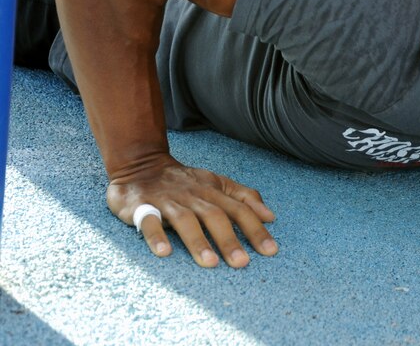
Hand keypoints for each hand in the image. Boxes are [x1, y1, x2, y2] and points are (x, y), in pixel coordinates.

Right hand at [107, 154, 277, 267]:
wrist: (140, 164)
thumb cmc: (185, 181)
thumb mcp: (217, 183)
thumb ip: (244, 197)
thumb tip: (270, 216)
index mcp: (213, 190)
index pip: (239, 208)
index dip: (255, 228)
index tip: (270, 250)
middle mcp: (193, 195)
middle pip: (214, 215)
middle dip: (229, 239)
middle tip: (242, 263)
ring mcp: (168, 201)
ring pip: (185, 220)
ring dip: (198, 241)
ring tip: (210, 263)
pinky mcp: (141, 207)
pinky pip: (148, 221)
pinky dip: (156, 236)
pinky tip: (164, 252)